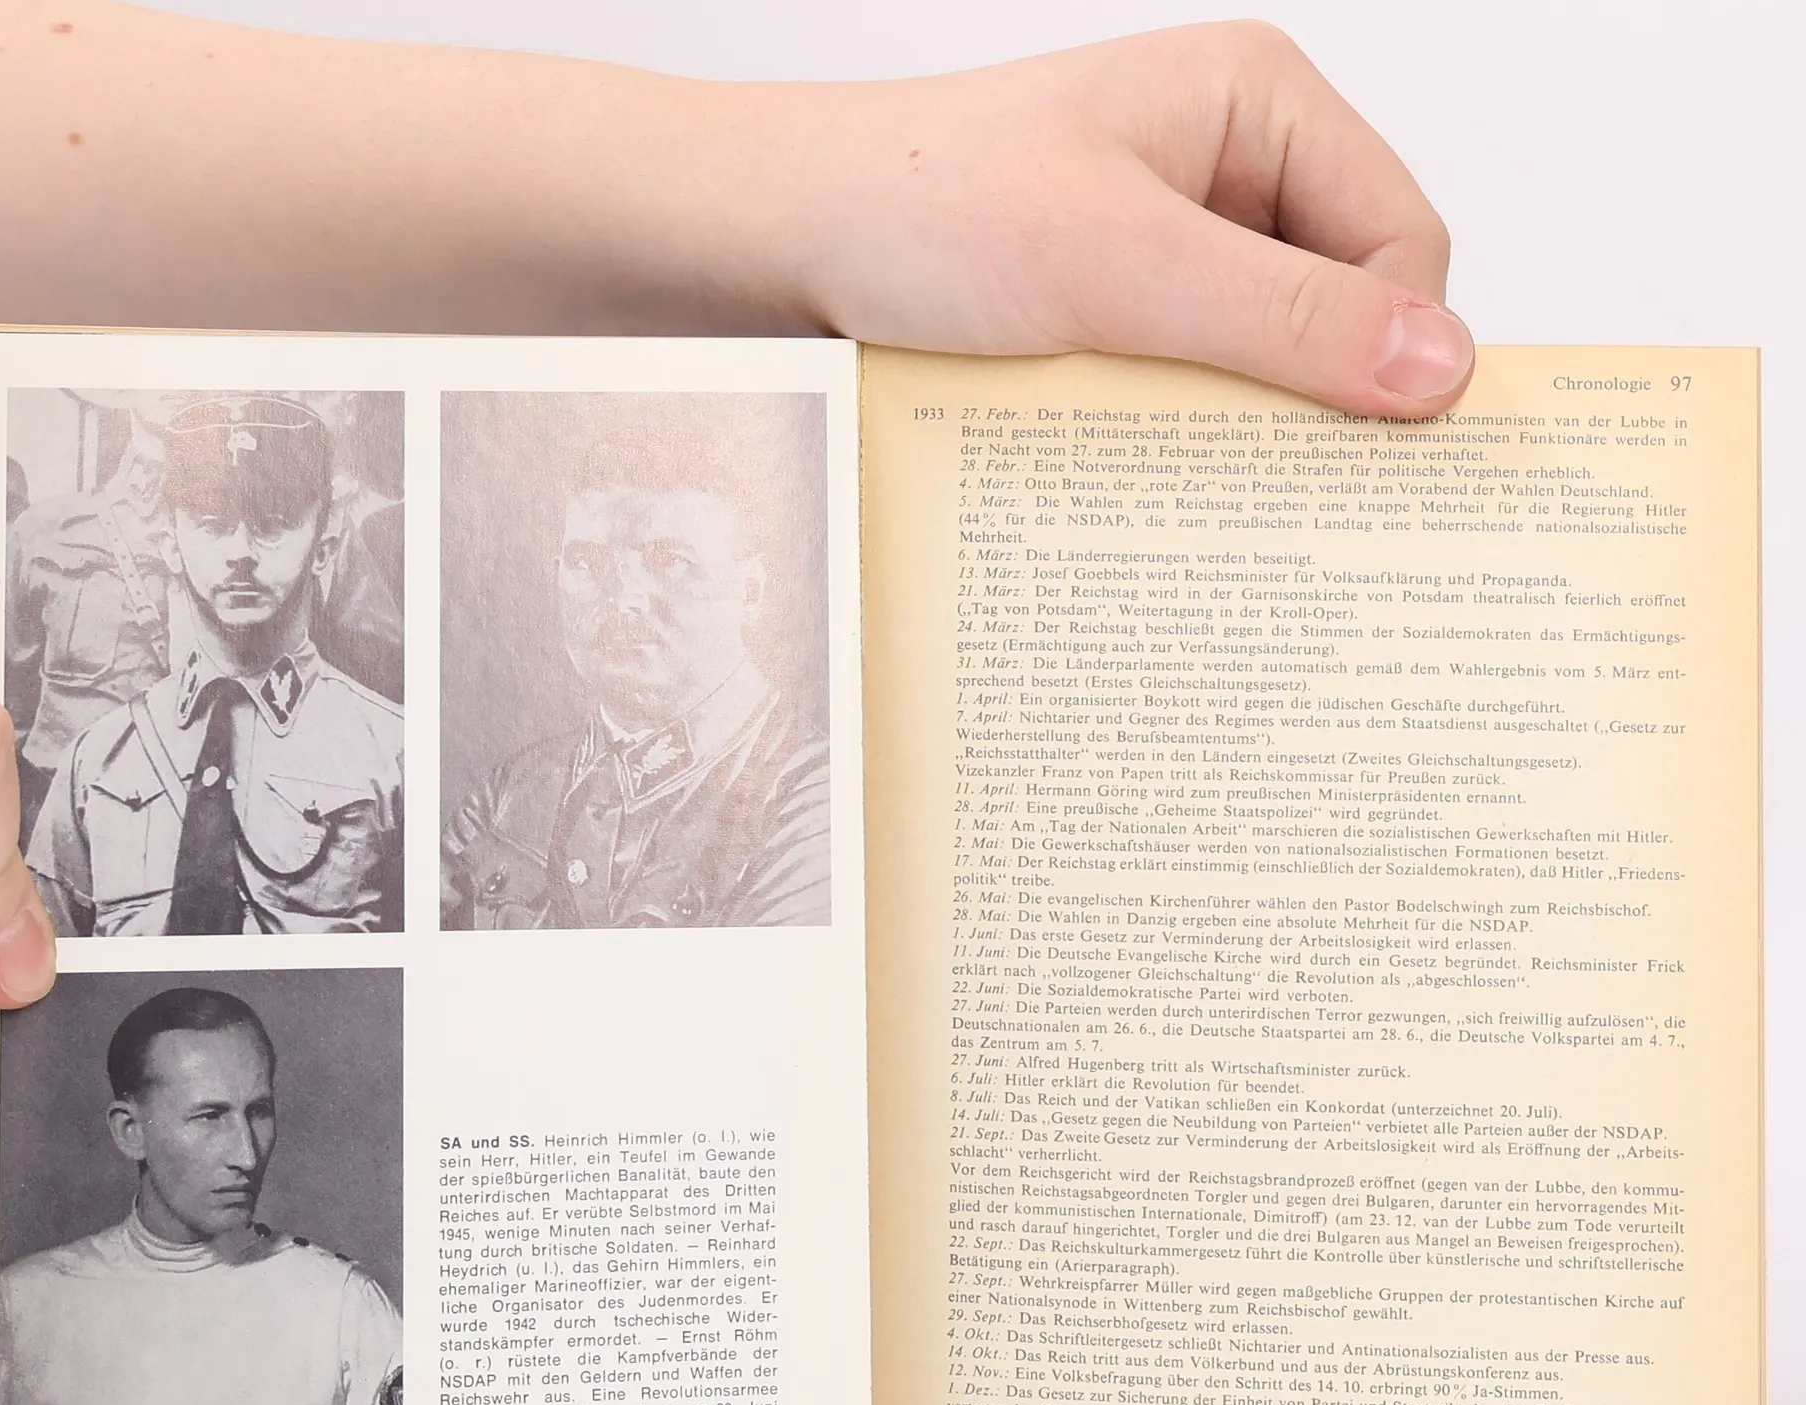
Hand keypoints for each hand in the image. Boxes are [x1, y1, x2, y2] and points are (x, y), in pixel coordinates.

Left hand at [768, 22, 1470, 415]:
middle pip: (1342, 304)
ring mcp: (1171, 242)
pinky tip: (1144, 465)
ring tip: (1189, 470)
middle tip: (1280, 484)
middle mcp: (1228, 165)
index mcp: (1259, 102)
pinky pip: (1194, 383)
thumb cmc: (924, 212)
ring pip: (1268, 357)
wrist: (781, 246)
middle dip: (1316, 392)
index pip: (1401, 238)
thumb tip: (1441, 371)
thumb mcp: (1119, 265)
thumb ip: (1281, 317)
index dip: (1394, 345)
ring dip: (1242, 422)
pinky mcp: (1119, 308)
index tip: (1366, 446)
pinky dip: (1182, 432)